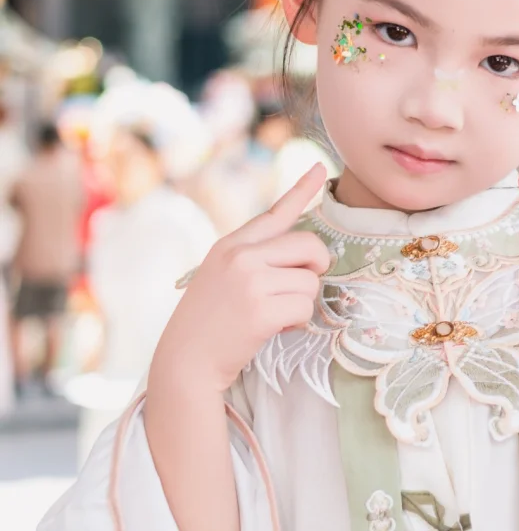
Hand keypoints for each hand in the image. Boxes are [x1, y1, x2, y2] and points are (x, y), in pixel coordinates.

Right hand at [151, 164, 332, 395]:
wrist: (184, 361)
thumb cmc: (209, 323)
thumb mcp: (221, 276)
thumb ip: (254, 259)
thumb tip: (305, 255)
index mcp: (230, 245)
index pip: (275, 213)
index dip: (302, 189)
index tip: (322, 168)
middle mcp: (240, 256)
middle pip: (309, 245)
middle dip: (315, 269)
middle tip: (296, 289)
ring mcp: (250, 281)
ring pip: (311, 282)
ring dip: (300, 304)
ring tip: (271, 315)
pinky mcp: (261, 309)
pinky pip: (305, 308)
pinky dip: (296, 323)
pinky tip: (272, 329)